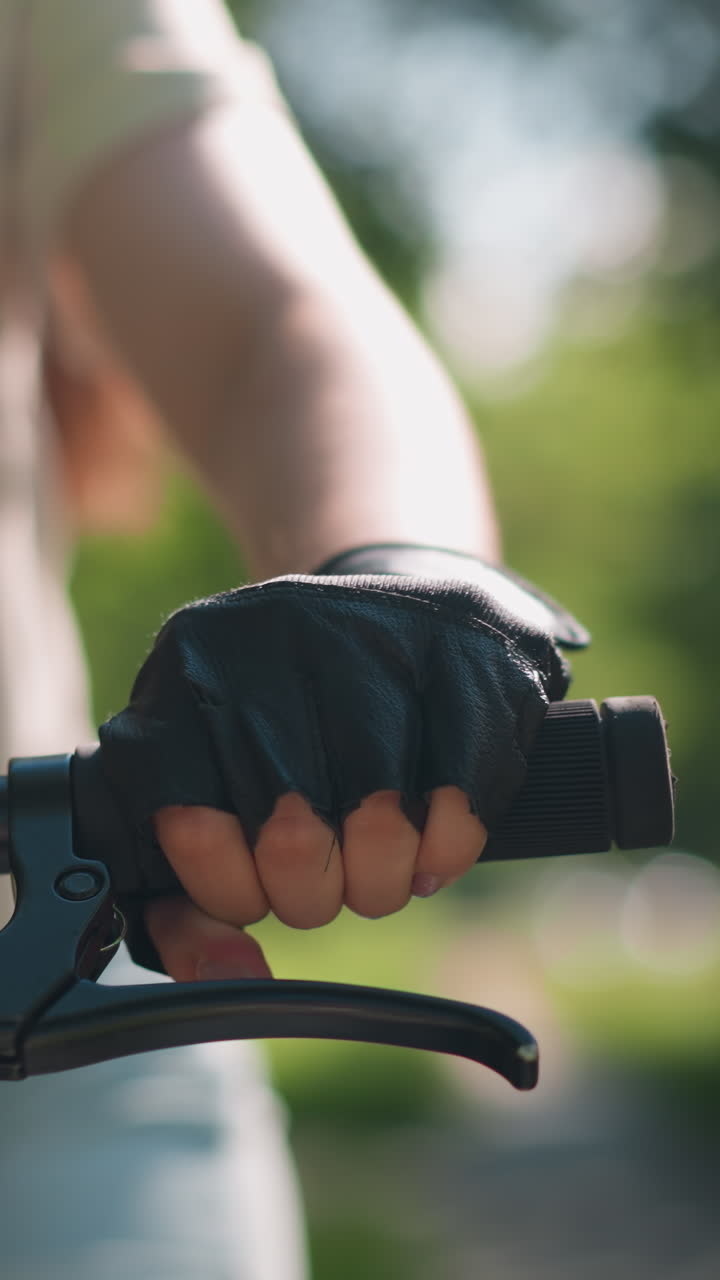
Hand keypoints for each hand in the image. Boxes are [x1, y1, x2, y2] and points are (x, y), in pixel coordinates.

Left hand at [99, 558, 582, 978]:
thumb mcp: (215, 793)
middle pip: (291, 836)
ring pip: (380, 826)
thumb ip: (188, 906)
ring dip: (384, 881)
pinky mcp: (472, 660)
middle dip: (313, 894)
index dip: (228, 886)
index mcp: (192, 666)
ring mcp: (382, 636)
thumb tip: (228, 977)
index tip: (252, 883)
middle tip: (328, 880)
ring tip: (380, 860)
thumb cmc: (300, 733)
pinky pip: (459, 806)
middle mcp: (280, 633)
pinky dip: (447, 851)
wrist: (411, 611)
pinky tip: (432, 838)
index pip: (186, 822)